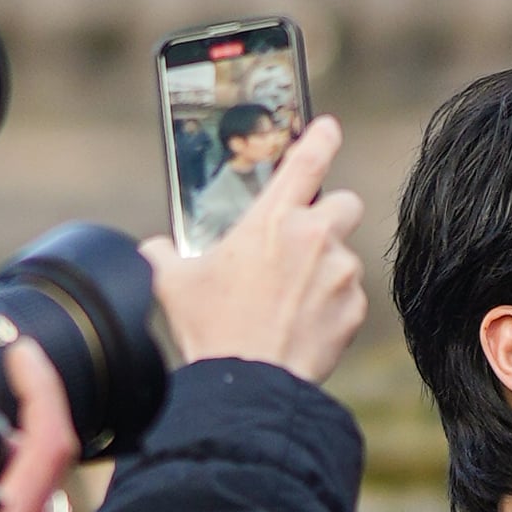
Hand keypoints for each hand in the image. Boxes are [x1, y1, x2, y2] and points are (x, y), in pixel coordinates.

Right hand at [140, 115, 367, 385]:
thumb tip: (157, 249)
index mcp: (272, 219)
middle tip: (307, 236)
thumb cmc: (211, 330)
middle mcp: (314, 238)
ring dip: (326, 269)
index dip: (321, 137)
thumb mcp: (173, 283)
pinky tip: (304, 323)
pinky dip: (332, 306)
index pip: (307, 160)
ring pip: (345, 256)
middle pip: (346, 203)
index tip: (328, 128)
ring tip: (292, 299)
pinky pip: (349, 297)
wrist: (250, 383)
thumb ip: (166, 254)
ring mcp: (340, 273)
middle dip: (331, 215)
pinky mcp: (355, 309)